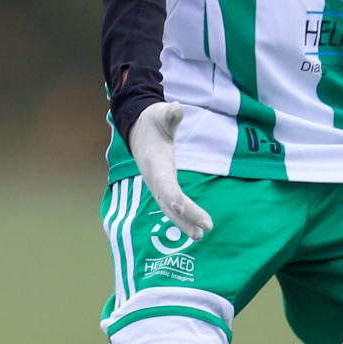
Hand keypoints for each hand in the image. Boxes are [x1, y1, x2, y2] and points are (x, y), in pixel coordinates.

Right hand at [128, 101, 213, 240]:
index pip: (167, 187)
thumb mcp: (160, 113)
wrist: (137, 126)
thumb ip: (170, 114)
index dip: (178, 200)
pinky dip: (182, 217)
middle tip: (205, 230)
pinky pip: (171, 205)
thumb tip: (176, 108)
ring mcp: (156, 184)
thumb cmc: (153, 120)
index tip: (186, 208)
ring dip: (184, 222)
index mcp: (155, 164)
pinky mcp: (161, 186)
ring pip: (169, 209)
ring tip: (201, 236)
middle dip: (186, 217)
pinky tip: (195, 228)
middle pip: (169, 204)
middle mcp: (154, 179)